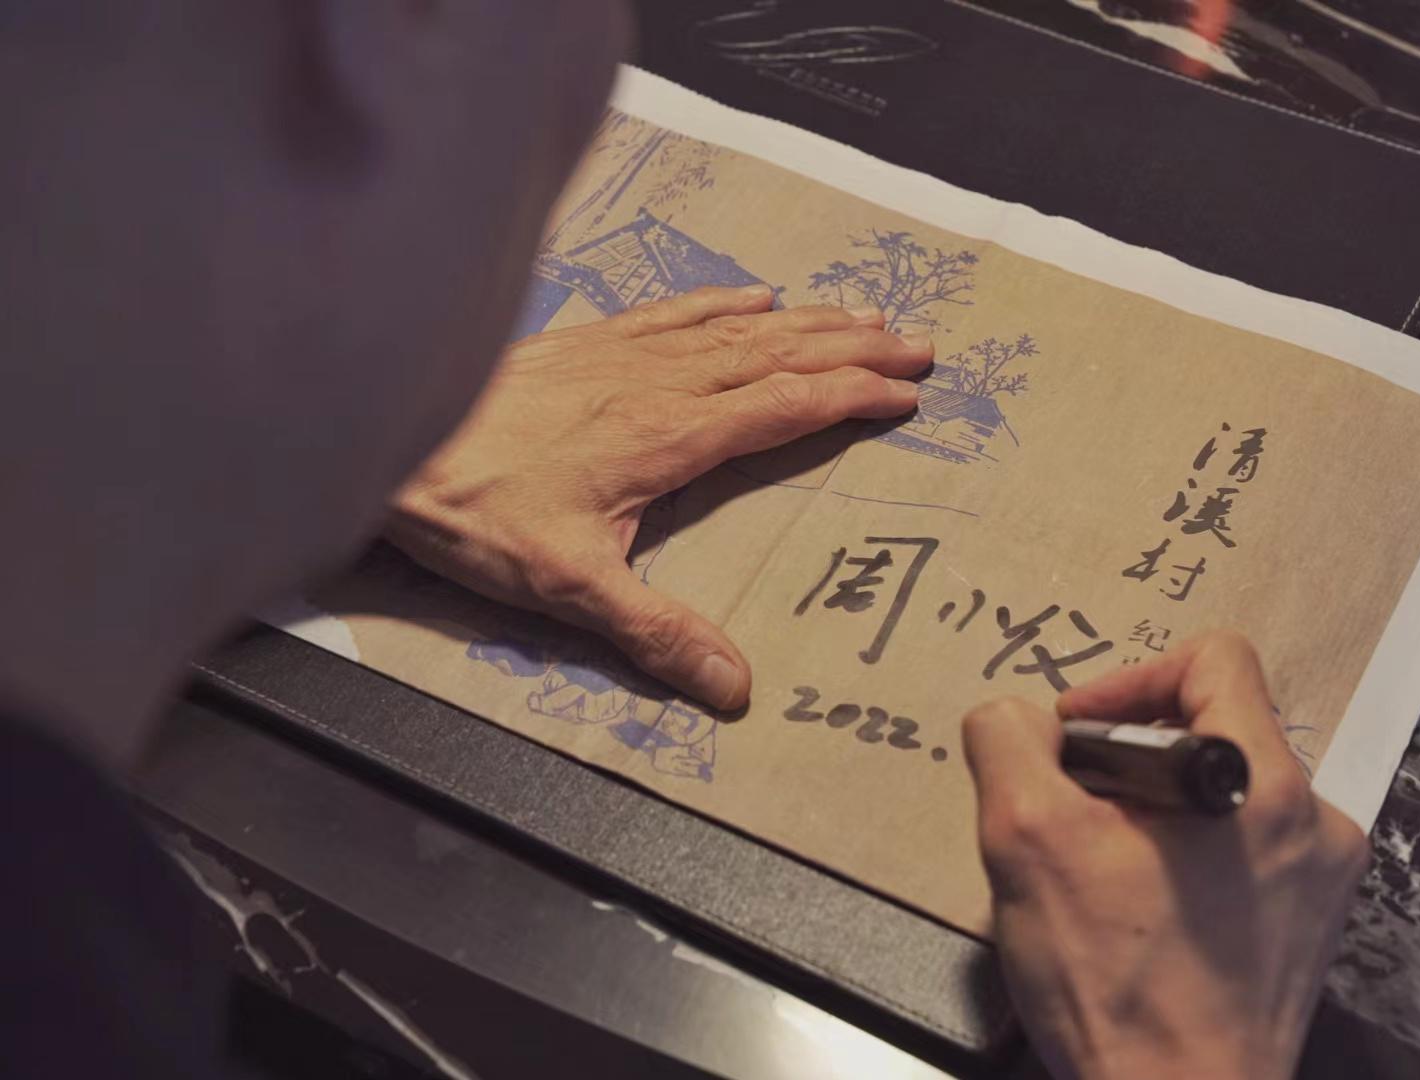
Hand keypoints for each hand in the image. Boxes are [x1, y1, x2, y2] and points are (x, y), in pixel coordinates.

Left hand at [387, 284, 931, 709]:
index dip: (850, 401)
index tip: (906, 397)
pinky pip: (675, 312)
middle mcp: (659, 383)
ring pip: (737, 329)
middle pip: (778, 357)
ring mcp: (625, 356)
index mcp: (670, 437)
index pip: (784, 408)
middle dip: (854, 351)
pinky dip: (724, 301)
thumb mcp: (568, 588)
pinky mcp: (588, 344)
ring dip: (808, 322)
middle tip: (918, 344)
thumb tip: (734, 687)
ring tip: (865, 315)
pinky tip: (754, 293)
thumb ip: (656, 633)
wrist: (390, 442)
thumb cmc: (476, 514)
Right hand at [962, 631, 1368, 1079]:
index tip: (1075, 738)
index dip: (1129, 680)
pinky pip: (1243, 853)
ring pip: (1225, 794)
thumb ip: (1010, 741)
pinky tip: (1139, 912)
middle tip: (1073, 807)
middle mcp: (1313, 822)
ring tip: (1099, 867)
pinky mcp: (1310, 932)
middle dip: (1129, 755)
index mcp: (1261, 783)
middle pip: (1216, 727)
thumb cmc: (1114, 984)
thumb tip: (1022, 721)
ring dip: (1154, 809)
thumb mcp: (1027, 839)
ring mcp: (1321, 882)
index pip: (1213, 659)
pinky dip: (1186, 858)